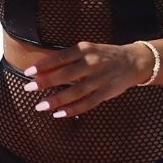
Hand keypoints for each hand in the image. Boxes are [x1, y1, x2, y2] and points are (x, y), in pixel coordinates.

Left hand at [22, 42, 152, 118]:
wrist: (134, 61)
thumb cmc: (104, 55)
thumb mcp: (88, 49)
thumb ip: (69, 58)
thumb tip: (43, 69)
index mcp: (85, 49)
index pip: (60, 57)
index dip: (44, 64)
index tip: (28, 72)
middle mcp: (92, 63)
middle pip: (65, 74)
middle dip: (46, 81)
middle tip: (28, 88)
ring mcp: (100, 79)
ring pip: (75, 91)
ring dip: (57, 99)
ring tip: (40, 106)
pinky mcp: (106, 92)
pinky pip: (87, 103)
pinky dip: (73, 109)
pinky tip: (59, 114)